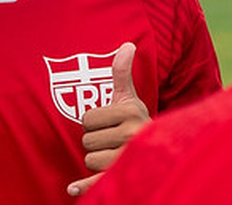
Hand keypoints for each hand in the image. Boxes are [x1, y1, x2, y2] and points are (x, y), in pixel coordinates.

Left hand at [67, 42, 149, 196]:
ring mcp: (129, 158)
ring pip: (90, 160)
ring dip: (97, 160)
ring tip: (115, 155)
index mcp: (131, 113)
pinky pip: (97, 183)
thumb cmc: (136, 123)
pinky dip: (84, 187)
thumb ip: (122, 73)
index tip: (110, 124)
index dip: (94, 123)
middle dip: (96, 142)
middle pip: (87, 141)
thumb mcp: (130, 98)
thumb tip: (127, 44)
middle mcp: (133, 135)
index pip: (87, 119)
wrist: (158, 151)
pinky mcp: (123, 177)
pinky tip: (73, 188)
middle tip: (113, 141)